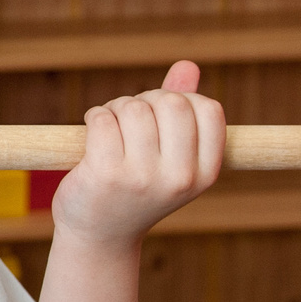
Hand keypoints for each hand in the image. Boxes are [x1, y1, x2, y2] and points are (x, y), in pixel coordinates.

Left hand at [50, 61, 223, 248]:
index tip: (162, 117)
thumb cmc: (135, 188)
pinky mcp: (107, 175)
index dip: (182, 100)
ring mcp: (143, 178)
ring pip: (133, 108)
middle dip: (146, 100)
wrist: (99, 235)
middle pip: (171, 102)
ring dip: (115, 108)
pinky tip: (91, 136)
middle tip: (130, 120)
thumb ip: (182, 111)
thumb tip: (187, 66)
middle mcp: (180, 178)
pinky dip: (94, 116)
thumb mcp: (169, 156)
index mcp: (205, 173)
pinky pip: (102, 118)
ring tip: (110, 130)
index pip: (209, 109)